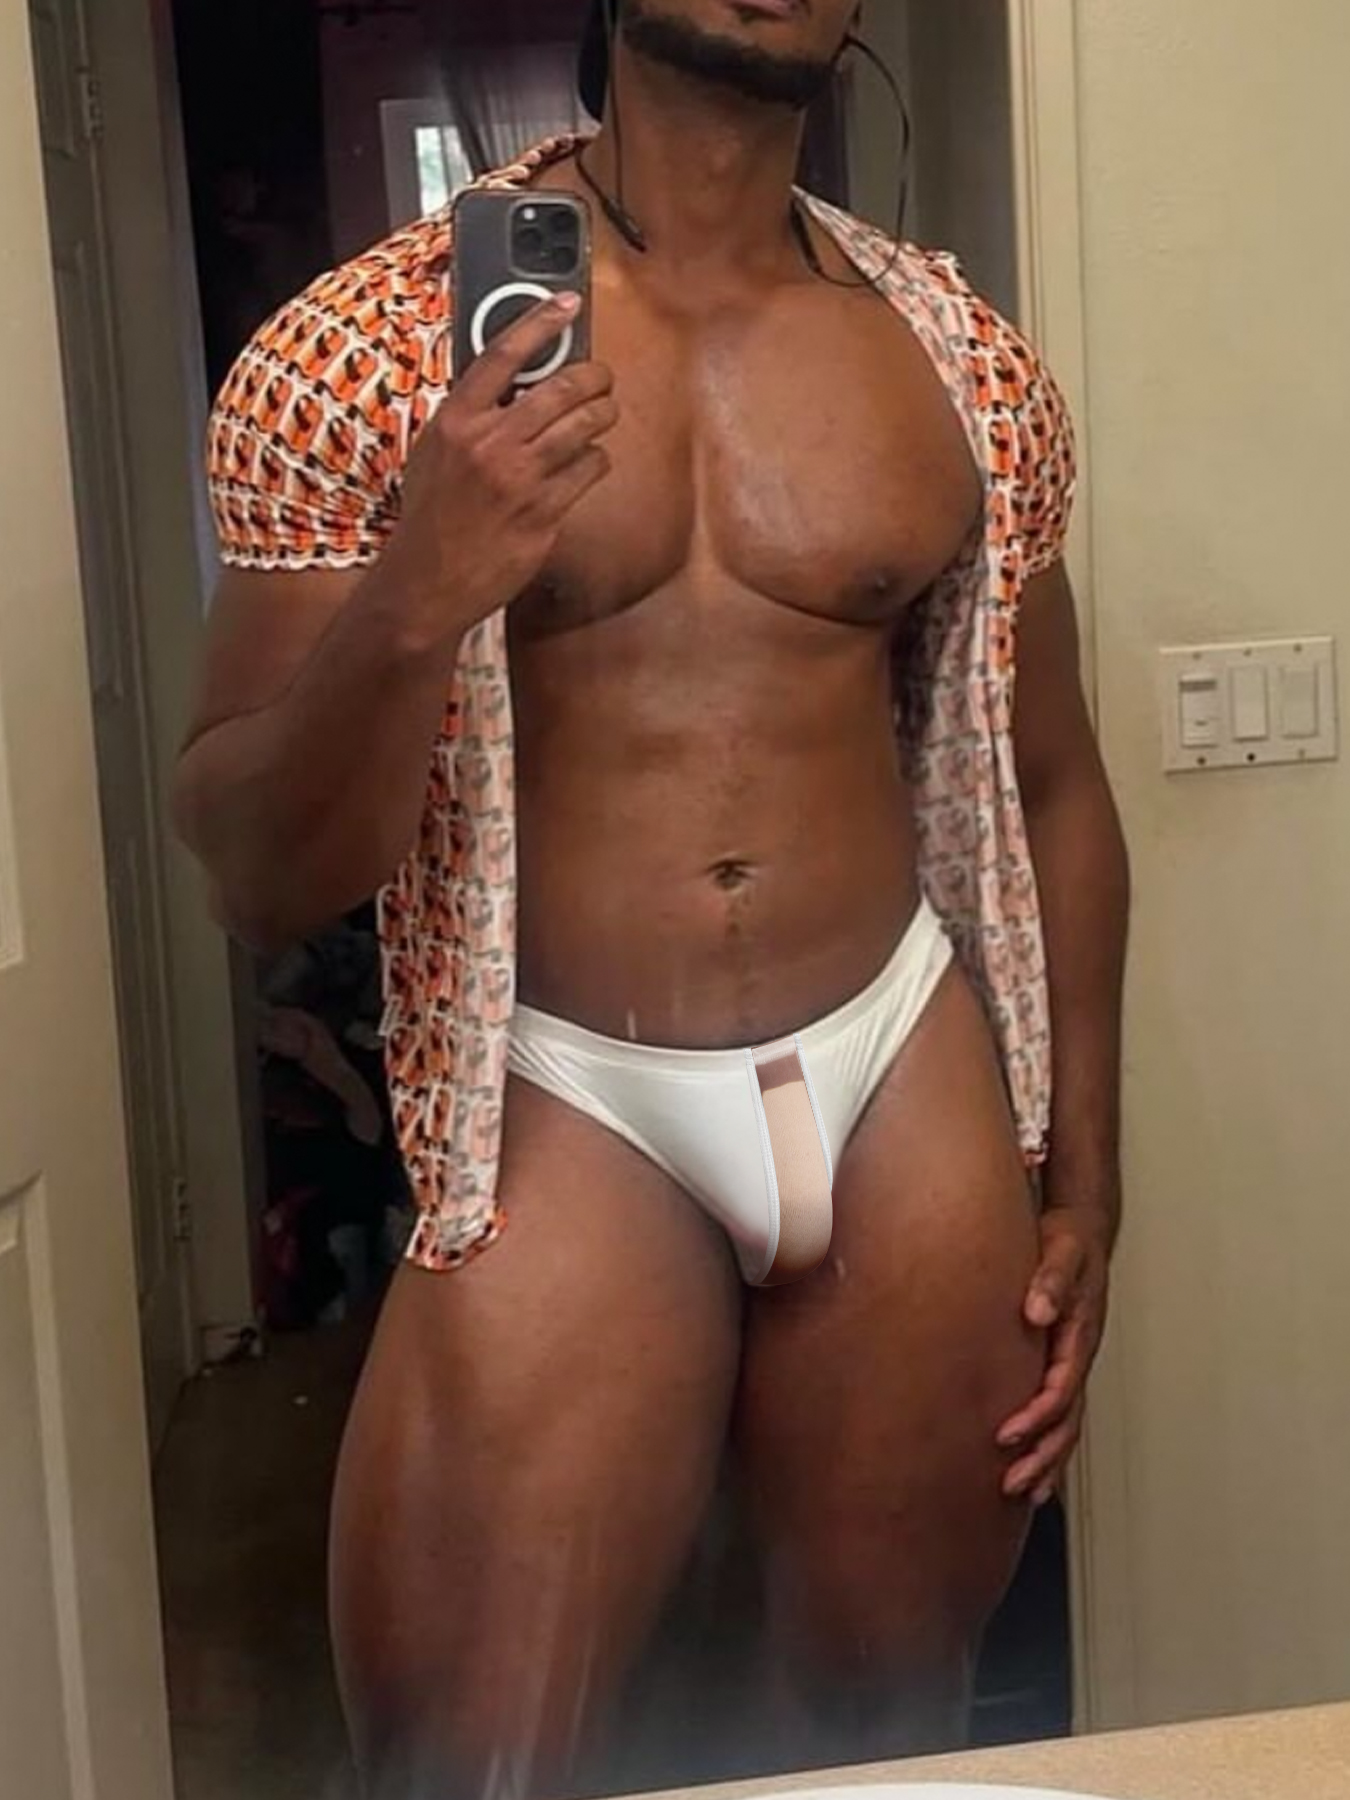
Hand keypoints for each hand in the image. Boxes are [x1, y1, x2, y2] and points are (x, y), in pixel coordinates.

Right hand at [387, 294, 616, 642]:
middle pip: (562, 388)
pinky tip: (588, 463)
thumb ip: (467, 416)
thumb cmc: (431, 516)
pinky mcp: (545, 511)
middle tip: (602, 379)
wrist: (430, 579)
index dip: (540, 321)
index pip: (503, 354)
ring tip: (602, 415)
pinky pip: (590, 469)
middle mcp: (489, 444)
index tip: (567, 303)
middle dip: (594, 377)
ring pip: (585, 426)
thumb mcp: (433, 453)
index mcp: (456, 421)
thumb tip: (504, 381)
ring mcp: (520, 478)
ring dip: (603, 415)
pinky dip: (596, 461)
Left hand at [998, 1207, 1111, 1505]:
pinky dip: (1046, 1442)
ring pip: (1066, 1424)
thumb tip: (1036, 1312)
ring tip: (1021, 1493)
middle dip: (1043, 1456)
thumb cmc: (1069, 1239)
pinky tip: (1028, 1463)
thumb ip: (1051, 1278)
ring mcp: (1072, 1363)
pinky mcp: (1060, 1361)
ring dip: (1047, 1460)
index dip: (1036, 1416)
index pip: (1061, 1388)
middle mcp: (1079, 1356)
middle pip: (1068, 1420)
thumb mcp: (1063, 1249)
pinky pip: (1058, 1411)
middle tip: (1012, 1484)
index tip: (1006, 1435)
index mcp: (1081, 1334)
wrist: (1082, 1230)